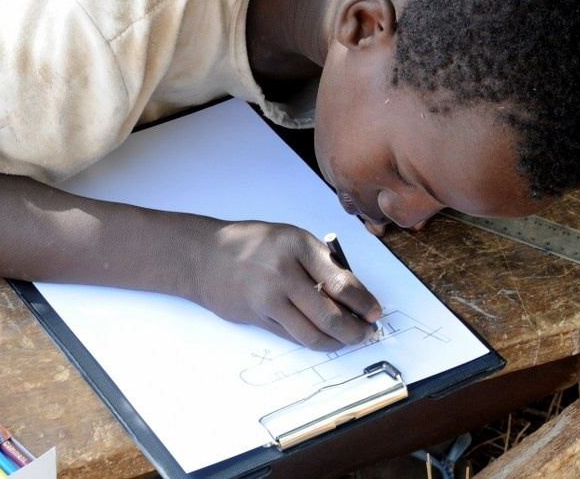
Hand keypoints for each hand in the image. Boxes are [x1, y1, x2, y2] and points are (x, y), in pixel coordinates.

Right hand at [195, 221, 381, 349]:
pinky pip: (291, 336)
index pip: (341, 282)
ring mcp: (267, 299)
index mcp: (298, 246)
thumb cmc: (255, 245)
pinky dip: (312, 340)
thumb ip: (323, 263)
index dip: (363, 302)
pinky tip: (324, 338)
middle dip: (354, 330)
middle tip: (366, 333)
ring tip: (348, 339)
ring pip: (310, 333)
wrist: (205, 257)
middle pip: (328, 314)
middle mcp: (282, 273)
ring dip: (335, 342)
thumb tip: (355, 295)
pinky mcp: (256, 318)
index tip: (375, 312)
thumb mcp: (293, 239)